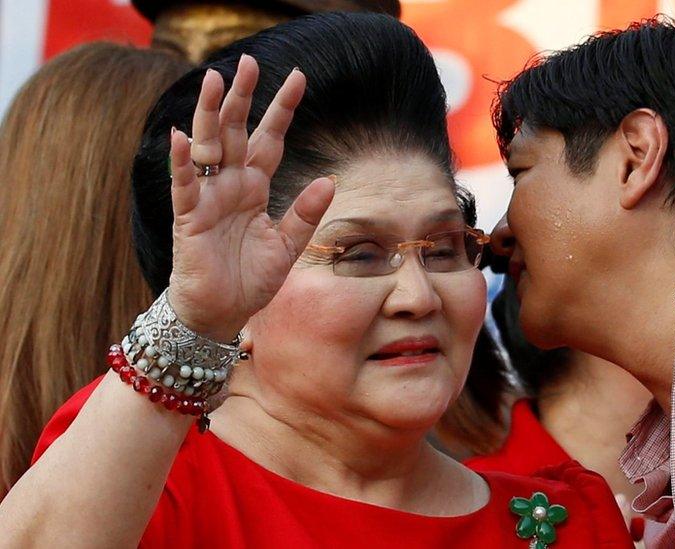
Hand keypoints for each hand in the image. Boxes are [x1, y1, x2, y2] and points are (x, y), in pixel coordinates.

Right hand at [167, 55, 334, 341]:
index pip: (270, 139)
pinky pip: (184, 185)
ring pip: (208, 147)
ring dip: (210, 114)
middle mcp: (231, 185)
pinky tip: (183, 136)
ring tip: (214, 79)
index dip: (282, 109)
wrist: (222, 312)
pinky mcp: (188, 217)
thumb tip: (329, 180)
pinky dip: (183, 162)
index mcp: (255, 187)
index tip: (298, 78)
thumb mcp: (289, 245)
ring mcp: (208, 198)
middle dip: (244, 98)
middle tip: (251, 62)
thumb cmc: (252, 279)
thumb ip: (306, 213)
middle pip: (237, 132)